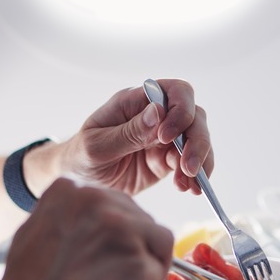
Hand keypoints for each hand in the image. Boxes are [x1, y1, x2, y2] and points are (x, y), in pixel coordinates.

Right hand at [0, 177, 173, 279]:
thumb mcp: (36, 231)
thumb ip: (69, 217)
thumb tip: (98, 221)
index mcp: (70, 190)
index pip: (116, 206)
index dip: (115, 239)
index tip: (103, 262)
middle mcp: (96, 199)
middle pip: (141, 221)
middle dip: (135, 252)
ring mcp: (119, 227)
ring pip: (158, 242)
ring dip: (146, 270)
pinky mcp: (135, 257)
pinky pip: (156, 272)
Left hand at [61, 79, 212, 194]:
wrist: (80, 181)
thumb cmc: (81, 156)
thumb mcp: (97, 147)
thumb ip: (128, 132)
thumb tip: (158, 113)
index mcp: (136, 102)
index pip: (174, 92)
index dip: (180, 110)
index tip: (165, 137)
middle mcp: (155, 116)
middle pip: (194, 116)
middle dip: (197, 141)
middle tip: (188, 168)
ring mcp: (164, 138)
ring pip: (198, 139)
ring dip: (199, 161)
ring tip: (189, 183)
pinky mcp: (167, 159)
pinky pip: (191, 163)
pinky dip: (195, 176)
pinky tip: (188, 188)